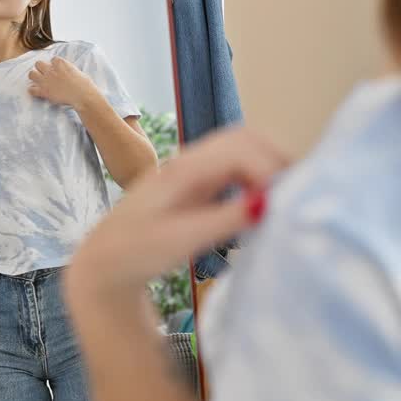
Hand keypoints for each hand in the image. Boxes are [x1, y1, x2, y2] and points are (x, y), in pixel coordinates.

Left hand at [28, 57, 96, 108]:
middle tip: (46, 74)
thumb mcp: (78, 71)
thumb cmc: (84, 84)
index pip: (53, 59)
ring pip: (31, 74)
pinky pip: (31, 89)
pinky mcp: (43, 91)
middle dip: (41, 68)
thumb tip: (68, 72)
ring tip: (40, 81)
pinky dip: (33, 91)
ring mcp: (46, 80)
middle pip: (38, 63)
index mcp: (60, 63)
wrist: (82, 95)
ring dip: (35, 77)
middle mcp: (51, 70)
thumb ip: (69, 69)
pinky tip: (38, 92)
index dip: (55, 65)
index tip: (58, 69)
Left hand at [67, 127, 289, 300]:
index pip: (240, 148)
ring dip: (269, 166)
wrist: (106, 261)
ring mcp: (195, 169)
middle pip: (246, 138)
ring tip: (284, 200)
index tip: (283, 205)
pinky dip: (258, 177)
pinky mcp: (200, 183)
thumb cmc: (137, 252)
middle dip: (276, 160)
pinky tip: (263, 204)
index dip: (270, 170)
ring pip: (244, 149)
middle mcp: (191, 161)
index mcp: (184, 169)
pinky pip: (237, 166)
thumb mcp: (180, 242)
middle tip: (295, 197)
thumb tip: (267, 204)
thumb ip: (223, 221)